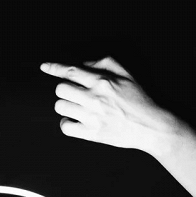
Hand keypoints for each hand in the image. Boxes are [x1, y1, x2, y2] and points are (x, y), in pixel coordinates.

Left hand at [39, 57, 179, 155]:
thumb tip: (83, 64)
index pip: (70, 71)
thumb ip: (103, 63)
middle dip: (65, 88)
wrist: (151, 126)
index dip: (54, 68)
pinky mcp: (92, 134)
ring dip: (66, 105)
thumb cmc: (139, 98)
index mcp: (102, 81)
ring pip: (61, 107)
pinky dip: (66, 123)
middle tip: (75, 92)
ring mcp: (92, 117)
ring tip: (77, 106)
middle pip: (61, 89)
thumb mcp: (126, 73)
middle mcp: (94, 98)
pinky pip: (65, 127)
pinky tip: (75, 120)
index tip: (44, 66)